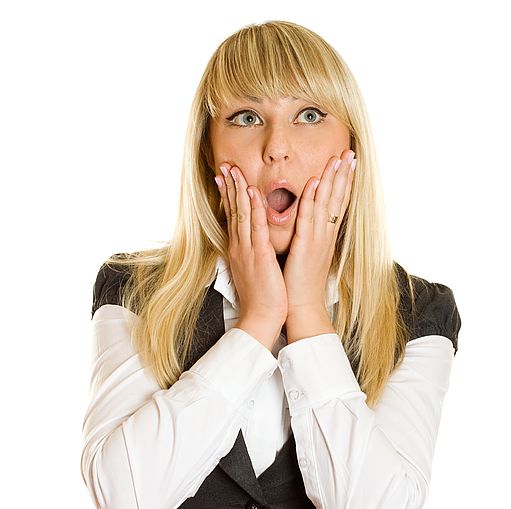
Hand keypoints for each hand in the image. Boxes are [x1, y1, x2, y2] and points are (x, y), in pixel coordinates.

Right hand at [215, 162, 287, 339]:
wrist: (262, 318)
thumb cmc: (263, 297)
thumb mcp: (255, 270)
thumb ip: (254, 253)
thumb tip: (255, 243)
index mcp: (240, 250)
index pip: (233, 217)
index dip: (229, 196)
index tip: (225, 177)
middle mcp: (240, 247)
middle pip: (233, 211)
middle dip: (229, 187)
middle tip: (224, 165)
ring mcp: (248, 250)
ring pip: (241, 214)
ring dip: (238, 190)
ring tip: (234, 170)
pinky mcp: (259, 256)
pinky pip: (256, 228)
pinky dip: (254, 209)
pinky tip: (252, 193)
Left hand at [282, 149, 355, 314]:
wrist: (302, 307)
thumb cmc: (302, 284)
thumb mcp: (309, 255)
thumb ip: (311, 237)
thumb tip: (311, 225)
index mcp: (327, 237)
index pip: (338, 204)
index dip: (344, 183)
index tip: (348, 164)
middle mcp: (326, 235)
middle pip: (338, 199)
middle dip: (344, 174)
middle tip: (350, 152)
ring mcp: (318, 239)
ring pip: (327, 203)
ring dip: (333, 179)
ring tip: (339, 158)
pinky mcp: (306, 246)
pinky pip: (309, 217)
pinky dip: (313, 199)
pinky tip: (316, 182)